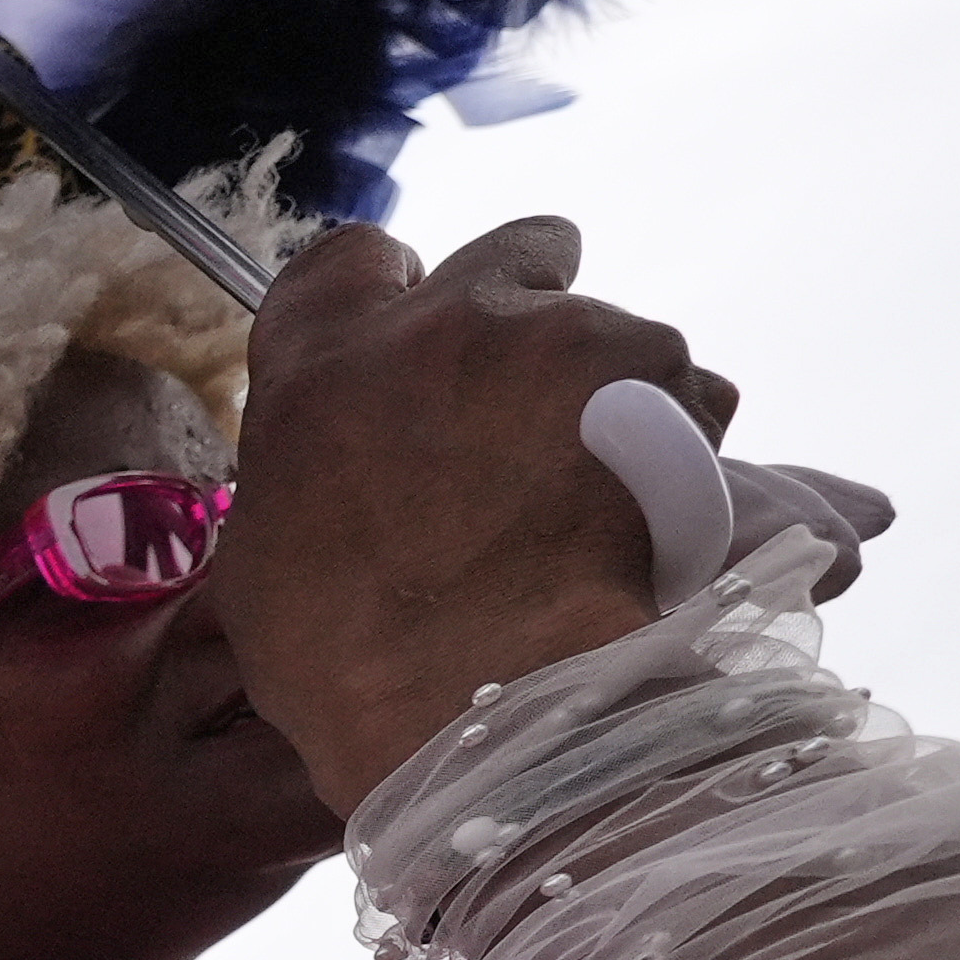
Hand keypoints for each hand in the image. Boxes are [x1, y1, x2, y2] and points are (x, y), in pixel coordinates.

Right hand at [212, 214, 714, 808]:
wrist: (484, 702)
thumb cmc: (348, 661)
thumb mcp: (272, 557)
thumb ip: (319, 473)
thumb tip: (355, 473)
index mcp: (318, 362)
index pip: (352, 260)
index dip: (395, 294)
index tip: (416, 340)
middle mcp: (442, 318)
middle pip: (514, 257)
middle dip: (531, 317)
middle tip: (528, 419)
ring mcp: (561, 333)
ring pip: (614, 337)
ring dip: (612, 399)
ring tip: (598, 508)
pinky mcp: (660, 375)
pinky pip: (687, 398)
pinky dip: (676, 448)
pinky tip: (651, 521)